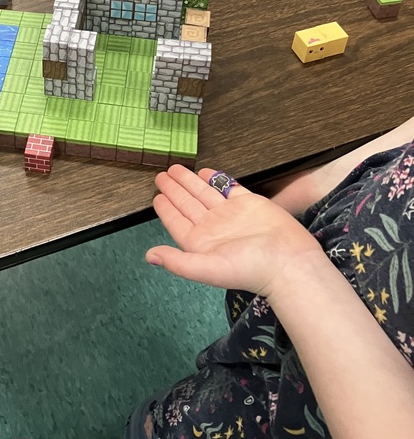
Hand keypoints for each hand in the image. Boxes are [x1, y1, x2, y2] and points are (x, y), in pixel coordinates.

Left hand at [146, 165, 322, 296]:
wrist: (288, 261)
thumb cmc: (250, 269)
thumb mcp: (207, 268)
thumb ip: (177, 262)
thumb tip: (149, 256)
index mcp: (201, 243)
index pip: (177, 222)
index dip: (165, 208)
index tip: (155, 196)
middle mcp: (214, 227)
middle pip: (188, 203)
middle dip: (173, 189)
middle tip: (161, 175)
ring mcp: (230, 214)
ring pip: (204, 193)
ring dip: (189, 181)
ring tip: (176, 169)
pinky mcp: (249, 203)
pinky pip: (227, 187)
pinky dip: (215, 179)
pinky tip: (204, 172)